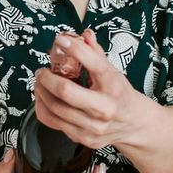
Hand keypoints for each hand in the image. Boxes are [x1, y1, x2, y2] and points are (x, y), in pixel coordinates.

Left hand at [31, 31, 158, 152]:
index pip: (95, 64)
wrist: (133, 123)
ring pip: (55, 108)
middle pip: (66, 92)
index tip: (60, 40)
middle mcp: (105, 108)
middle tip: (41, 71)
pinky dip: (42, 107)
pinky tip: (43, 98)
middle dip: (47, 78)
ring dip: (41, 92)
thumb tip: (84, 34)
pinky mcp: (82, 137)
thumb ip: (96, 53)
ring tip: (39, 83)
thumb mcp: (113, 72)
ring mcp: (93, 126)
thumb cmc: (120, 94)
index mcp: (114, 87)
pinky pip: (53, 122)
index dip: (75, 49)